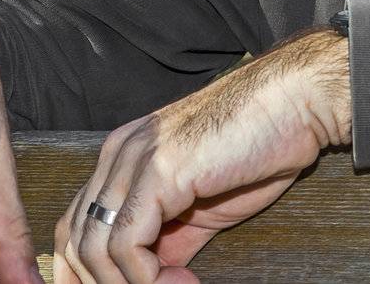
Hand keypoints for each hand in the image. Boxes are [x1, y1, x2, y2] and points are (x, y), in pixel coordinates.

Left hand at [52, 26, 350, 282]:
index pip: (75, 227)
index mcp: (122, 157)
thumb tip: (150, 276)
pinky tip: (186, 280)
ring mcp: (134, 159)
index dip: (92, 274)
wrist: (295, 103)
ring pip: (93, 249)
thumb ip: (169, 236)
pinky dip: (148, 278)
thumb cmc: (259, 147)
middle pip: (74, 240)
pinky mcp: (158, 171)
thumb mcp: (202, 204)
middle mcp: (118, 154)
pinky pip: (126, 245)